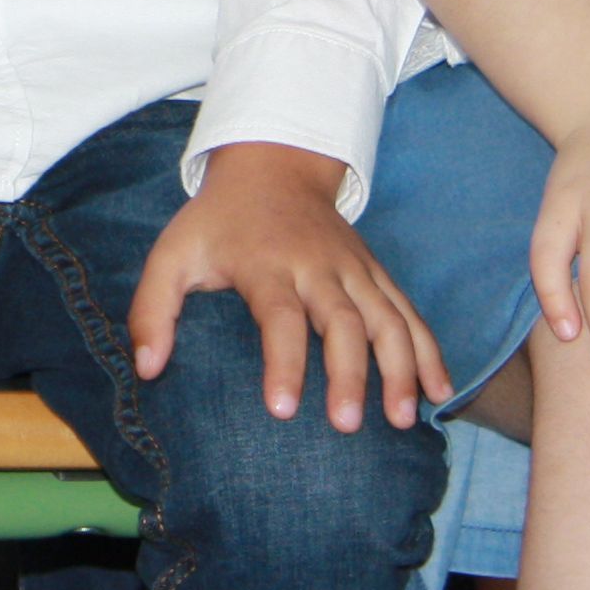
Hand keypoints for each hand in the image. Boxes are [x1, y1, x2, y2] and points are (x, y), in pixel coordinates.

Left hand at [125, 142, 448, 427]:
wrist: (272, 164)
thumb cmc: (217, 222)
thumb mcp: (172, 254)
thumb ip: (152, 309)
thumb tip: (148, 368)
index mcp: (266, 263)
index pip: (279, 316)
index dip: (282, 362)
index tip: (283, 410)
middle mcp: (317, 266)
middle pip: (343, 321)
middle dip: (349, 373)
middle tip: (346, 425)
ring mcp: (353, 268)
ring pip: (387, 317)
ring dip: (400, 367)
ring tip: (403, 419)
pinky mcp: (375, 272)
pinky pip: (409, 311)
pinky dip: (429, 350)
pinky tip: (440, 392)